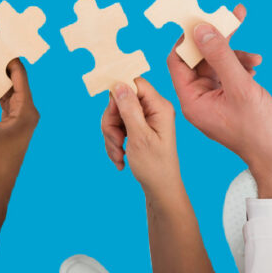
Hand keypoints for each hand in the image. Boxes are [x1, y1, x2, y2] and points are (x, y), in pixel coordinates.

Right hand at [101, 78, 181, 198]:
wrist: (159, 189)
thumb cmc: (154, 165)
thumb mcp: (139, 137)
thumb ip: (129, 109)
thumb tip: (119, 84)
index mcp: (159, 106)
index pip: (135, 84)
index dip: (119, 95)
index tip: (112, 114)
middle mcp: (153, 109)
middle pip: (121, 101)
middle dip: (112, 123)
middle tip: (116, 142)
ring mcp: (145, 119)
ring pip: (116, 116)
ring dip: (111, 136)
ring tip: (118, 155)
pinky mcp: (138, 128)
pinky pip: (117, 127)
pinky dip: (114, 142)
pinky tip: (119, 158)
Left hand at [167, 19, 271, 198]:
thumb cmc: (259, 130)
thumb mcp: (240, 87)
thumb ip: (220, 55)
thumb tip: (201, 28)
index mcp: (191, 100)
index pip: (177, 61)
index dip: (187, 38)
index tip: (202, 18)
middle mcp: (198, 99)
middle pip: (199, 59)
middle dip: (218, 40)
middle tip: (234, 19)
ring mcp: (214, 99)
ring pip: (217, 64)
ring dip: (235, 54)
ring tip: (255, 58)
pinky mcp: (229, 99)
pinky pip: (229, 74)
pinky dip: (241, 66)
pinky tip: (255, 66)